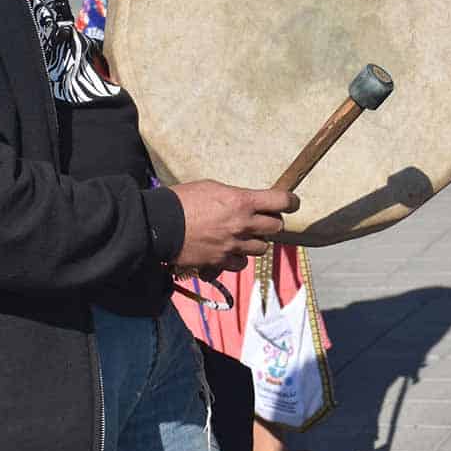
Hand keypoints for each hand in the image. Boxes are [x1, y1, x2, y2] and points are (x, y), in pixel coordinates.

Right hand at [169, 181, 298, 277]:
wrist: (159, 224)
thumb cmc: (182, 200)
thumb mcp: (211, 187)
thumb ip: (235, 196)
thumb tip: (248, 202)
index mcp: (241, 201)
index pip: (281, 201)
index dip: (290, 201)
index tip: (291, 202)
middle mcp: (242, 224)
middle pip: (276, 227)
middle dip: (270, 222)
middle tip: (260, 218)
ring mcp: (233, 245)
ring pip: (261, 248)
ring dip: (255, 241)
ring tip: (241, 235)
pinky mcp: (221, 261)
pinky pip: (241, 263)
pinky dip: (238, 257)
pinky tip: (227, 250)